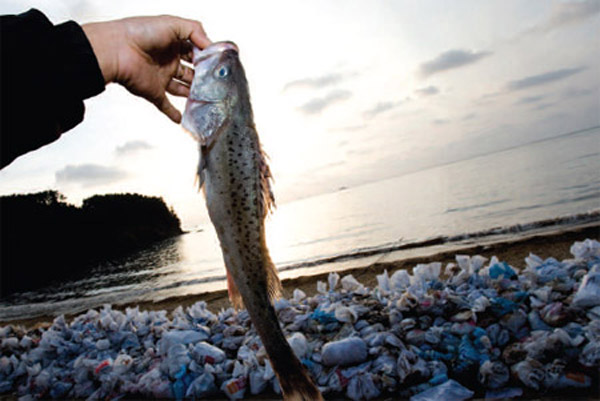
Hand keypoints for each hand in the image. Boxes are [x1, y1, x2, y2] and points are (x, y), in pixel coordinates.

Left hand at [83, 16, 210, 122]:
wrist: (116, 50)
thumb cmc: (140, 32)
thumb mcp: (174, 24)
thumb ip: (196, 31)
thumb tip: (212, 46)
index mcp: (173, 43)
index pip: (195, 52)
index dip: (207, 58)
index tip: (220, 66)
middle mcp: (168, 61)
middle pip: (191, 72)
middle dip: (204, 79)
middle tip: (218, 85)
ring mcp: (161, 78)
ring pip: (182, 88)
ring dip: (193, 95)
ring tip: (208, 100)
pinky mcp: (154, 92)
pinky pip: (166, 106)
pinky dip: (174, 114)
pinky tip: (183, 119)